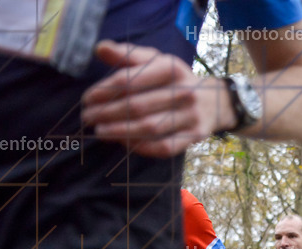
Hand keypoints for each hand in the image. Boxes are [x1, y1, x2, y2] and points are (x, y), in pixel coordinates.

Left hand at [82, 41, 231, 156]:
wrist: (213, 101)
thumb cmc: (174, 80)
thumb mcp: (155, 61)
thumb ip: (127, 55)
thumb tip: (100, 48)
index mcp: (171, 68)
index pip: (130, 80)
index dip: (104, 91)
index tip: (88, 99)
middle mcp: (184, 91)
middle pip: (137, 106)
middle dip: (107, 113)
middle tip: (88, 118)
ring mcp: (191, 116)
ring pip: (149, 128)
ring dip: (120, 132)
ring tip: (100, 132)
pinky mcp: (194, 136)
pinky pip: (164, 146)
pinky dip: (141, 147)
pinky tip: (124, 143)